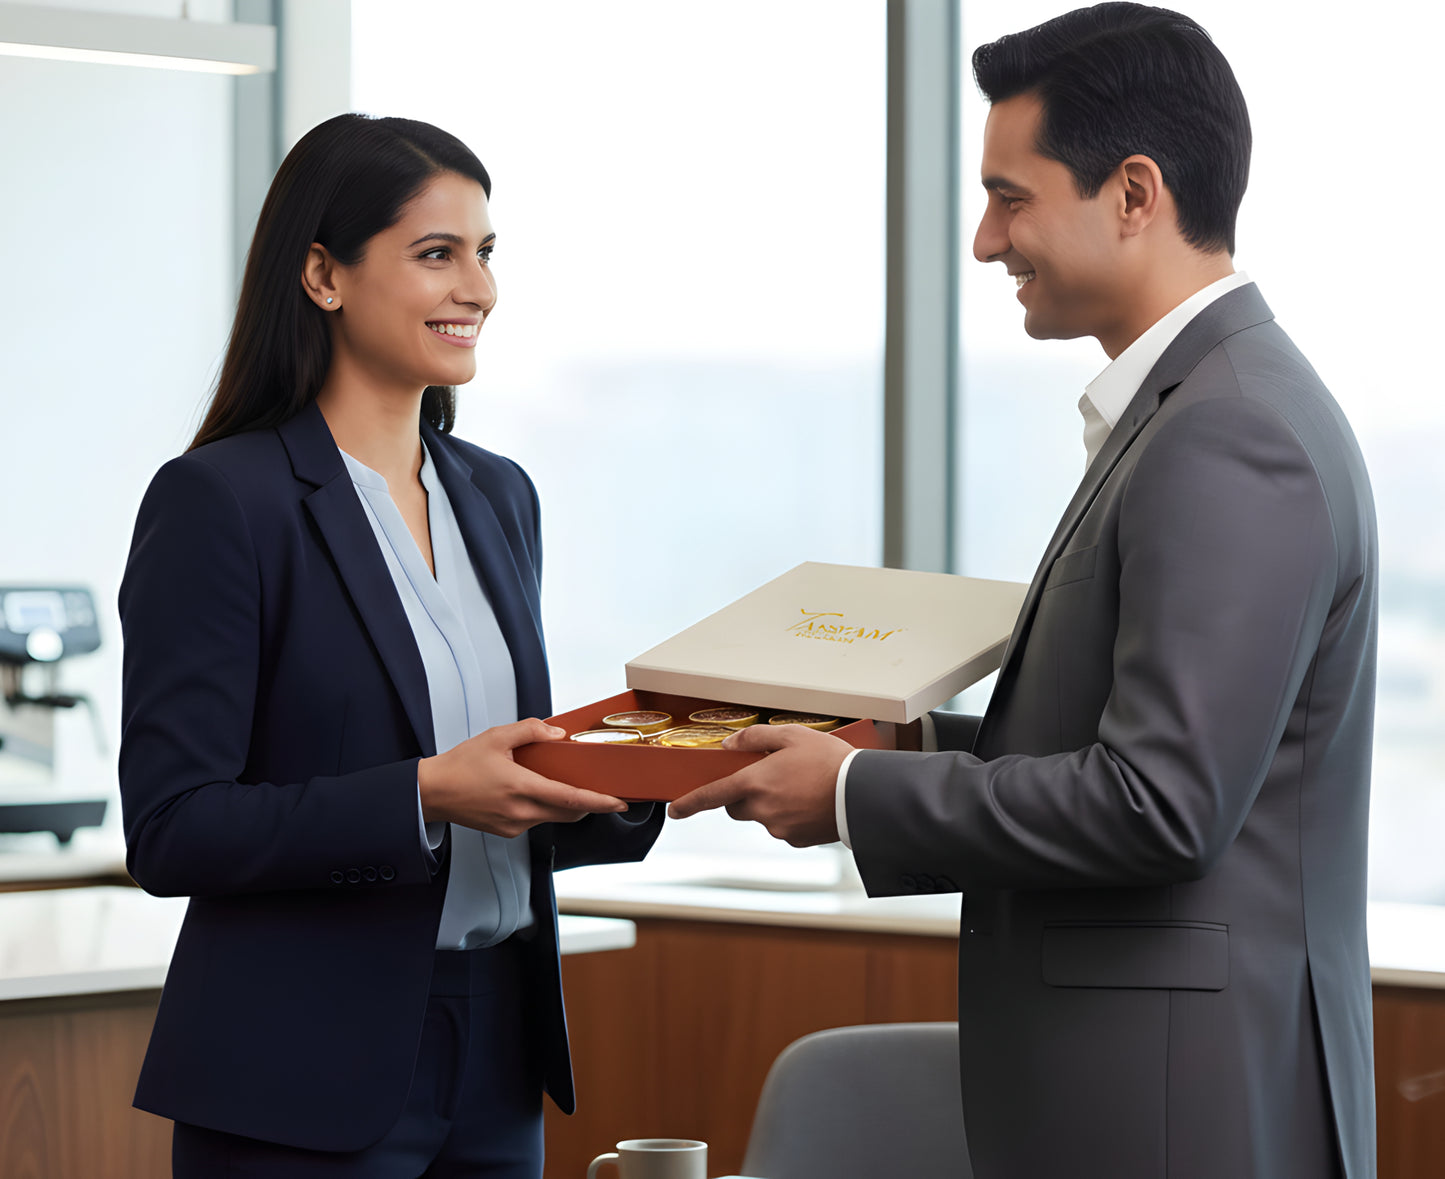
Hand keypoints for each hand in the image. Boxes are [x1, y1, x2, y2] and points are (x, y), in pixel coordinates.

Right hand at [418, 718, 628, 837]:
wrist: (431, 792)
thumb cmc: (460, 765)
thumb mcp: (496, 737)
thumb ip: (531, 731)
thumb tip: (558, 733)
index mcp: (521, 788)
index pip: (571, 799)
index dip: (600, 802)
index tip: (620, 801)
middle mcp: (521, 813)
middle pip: (569, 813)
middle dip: (589, 803)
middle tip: (603, 790)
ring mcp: (514, 826)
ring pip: (553, 817)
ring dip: (563, 804)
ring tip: (559, 782)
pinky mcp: (507, 833)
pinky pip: (535, 820)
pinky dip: (543, 807)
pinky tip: (532, 791)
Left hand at [667, 723, 850, 846]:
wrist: (863, 793)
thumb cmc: (830, 761)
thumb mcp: (792, 736)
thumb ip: (755, 739)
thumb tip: (731, 746)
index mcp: (755, 783)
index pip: (711, 795)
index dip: (689, 803)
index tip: (676, 809)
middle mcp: (762, 810)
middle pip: (736, 807)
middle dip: (744, 794)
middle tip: (770, 777)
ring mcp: (779, 828)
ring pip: (762, 816)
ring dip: (771, 804)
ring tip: (802, 786)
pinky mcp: (796, 840)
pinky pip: (783, 826)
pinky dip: (790, 815)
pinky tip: (810, 801)